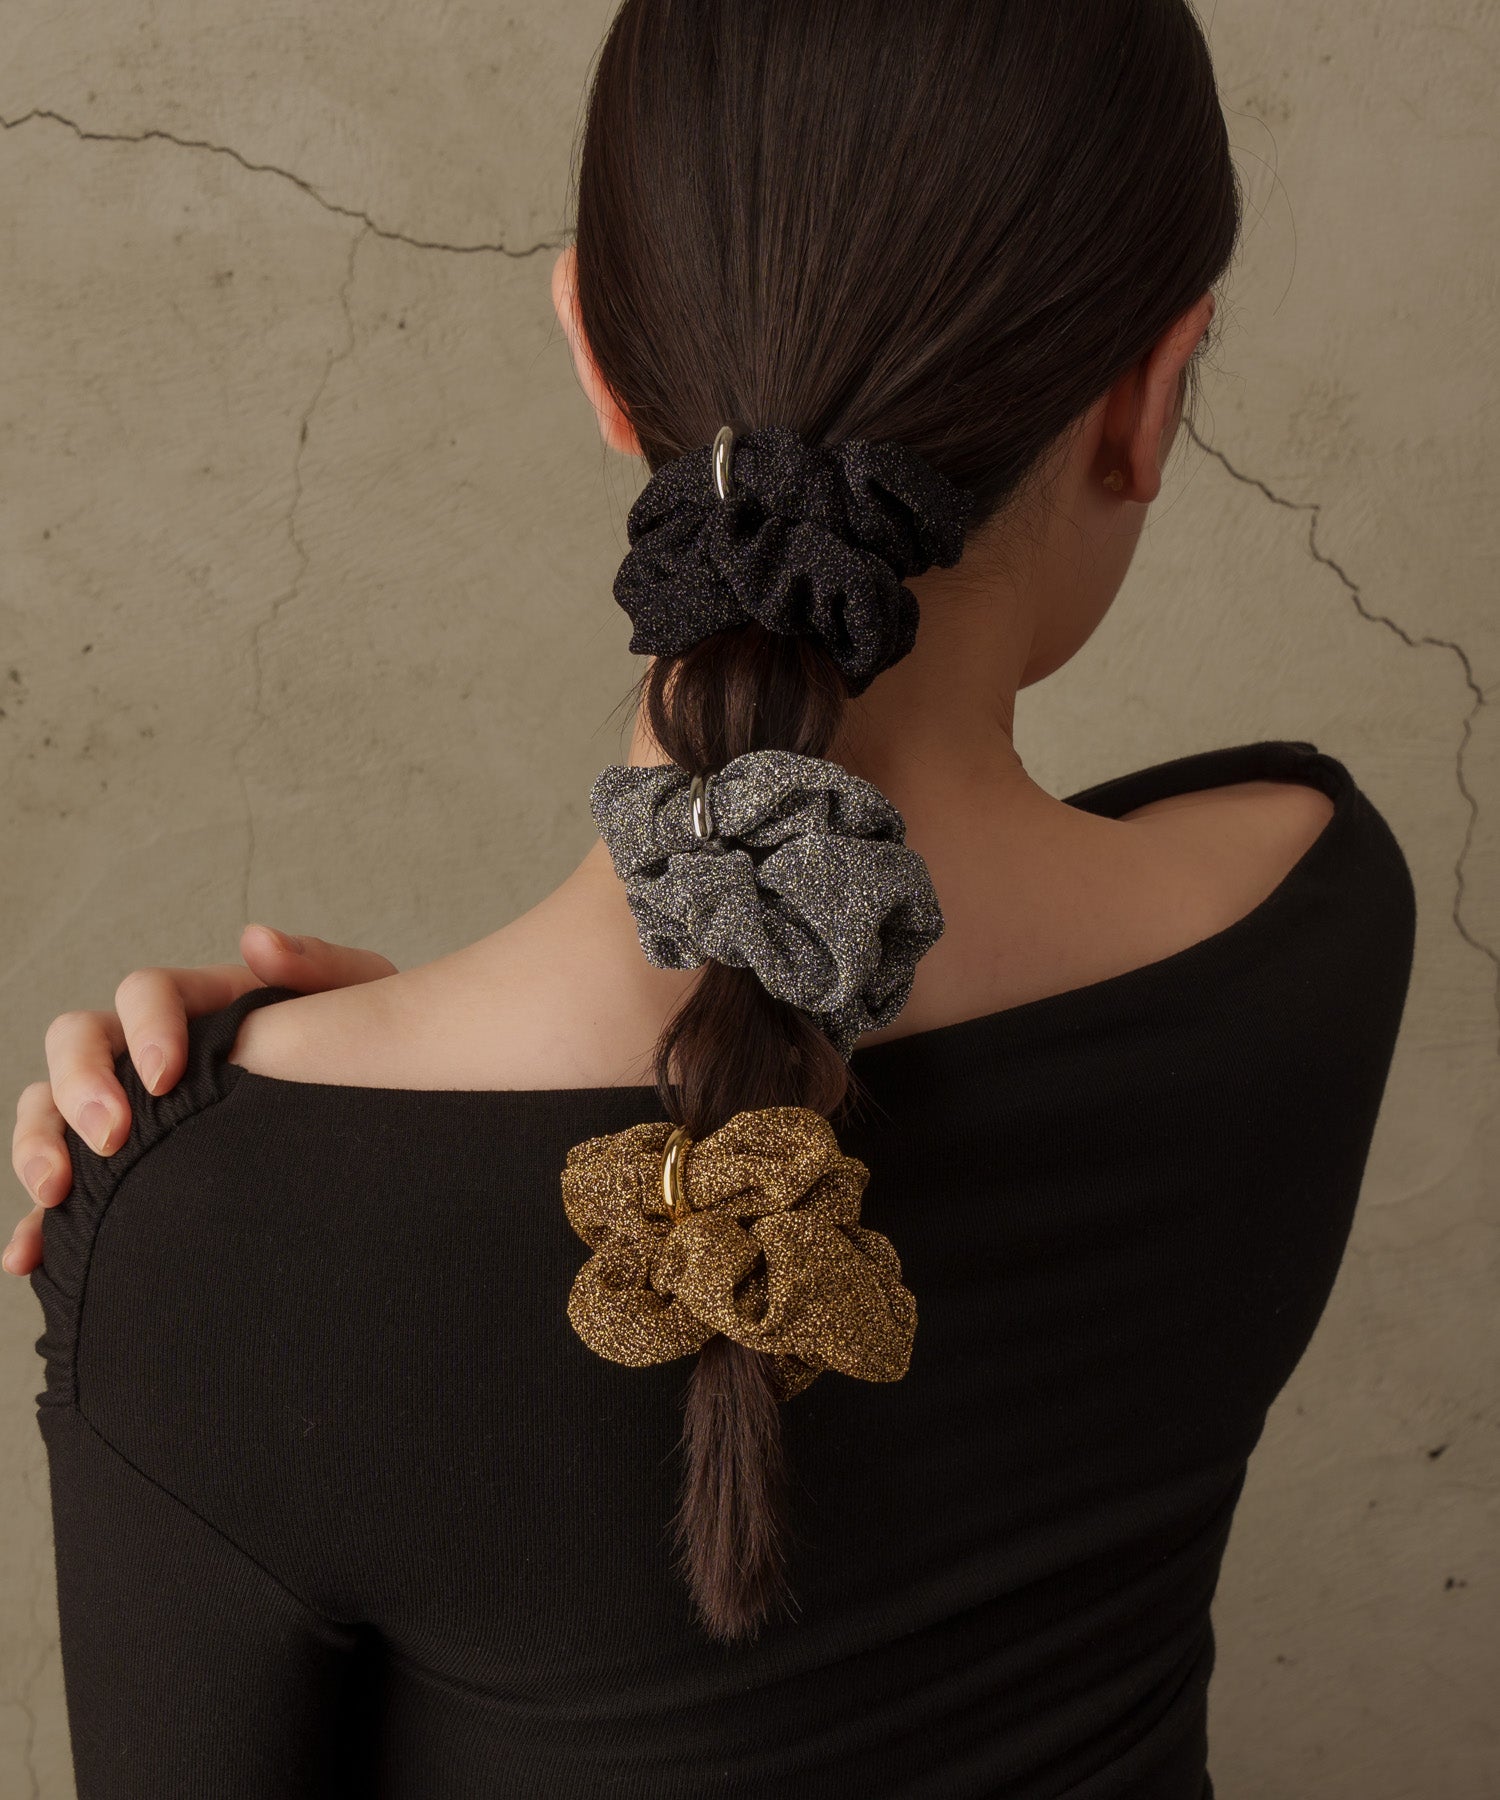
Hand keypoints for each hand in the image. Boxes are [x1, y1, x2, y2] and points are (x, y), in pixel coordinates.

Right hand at [6, 927, 396, 1276]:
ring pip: (50, 1106)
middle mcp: (151, 1048)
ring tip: (57, 1191)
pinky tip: (30, 1257)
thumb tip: (256, 941)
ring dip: (40, 1143)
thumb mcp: (360, 1000)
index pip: (145, 992)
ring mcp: (131, 1108)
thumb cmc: (364, 1053)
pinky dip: (36, 1221)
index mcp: (203, 1003)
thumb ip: (319, 967)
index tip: (165, 1077)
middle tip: (111, 1136)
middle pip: (79, 1041)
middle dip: (80, 1085)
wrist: (384, 1117)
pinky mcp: (127, 1170)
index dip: (144, 1026)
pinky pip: (66, 1189)